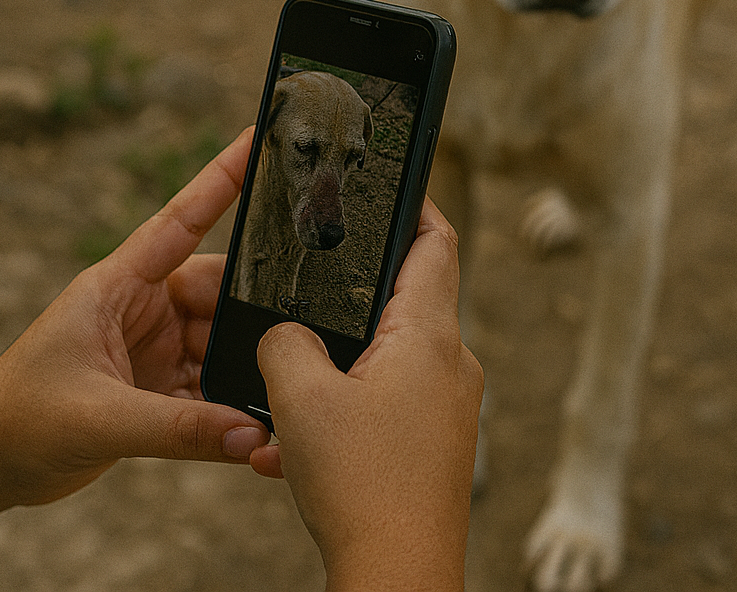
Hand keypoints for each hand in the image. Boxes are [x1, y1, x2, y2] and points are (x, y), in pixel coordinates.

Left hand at [0, 127, 271, 507]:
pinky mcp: (157, 394)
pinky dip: (234, 414)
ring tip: (285, 393)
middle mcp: (140, 311)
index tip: (258, 137)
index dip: (221, 179)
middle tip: (302, 336)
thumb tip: (253, 436)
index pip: (180, 221)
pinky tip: (260, 435)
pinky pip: (212, 397)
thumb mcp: (99, 416)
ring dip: (248, 372)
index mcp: (116, 286)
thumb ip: (179, 429)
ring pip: (222, 348)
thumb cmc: (18, 419)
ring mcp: (152, 352)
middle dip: (256, 315)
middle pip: (218, 295)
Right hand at [252, 199, 482, 590]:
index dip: (414, 205)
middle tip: (303, 288)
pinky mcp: (434, 449)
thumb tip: (286, 336)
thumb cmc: (360, 483)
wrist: (396, 578)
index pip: (437, 241)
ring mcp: (448, 411)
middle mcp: (452, 365)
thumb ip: (284, 341)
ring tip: (286, 391)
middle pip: (405, 300)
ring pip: (385, 360)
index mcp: (430, 334)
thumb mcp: (299, 395)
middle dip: (348, 298)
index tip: (388, 185)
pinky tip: (295, 444)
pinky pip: (385, 407)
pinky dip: (343, 412)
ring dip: (335, 367)